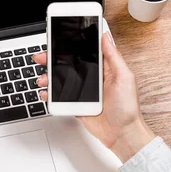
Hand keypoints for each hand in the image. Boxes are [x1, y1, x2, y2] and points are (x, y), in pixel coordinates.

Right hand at [35, 32, 154, 162]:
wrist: (121, 135)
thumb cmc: (127, 108)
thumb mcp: (124, 77)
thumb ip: (113, 56)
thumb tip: (106, 36)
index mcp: (104, 68)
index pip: (85, 51)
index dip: (71, 44)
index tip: (59, 39)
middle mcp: (92, 77)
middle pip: (68, 63)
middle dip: (53, 59)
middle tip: (43, 57)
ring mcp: (83, 91)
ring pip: (61, 79)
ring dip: (49, 77)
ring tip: (44, 79)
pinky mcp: (76, 103)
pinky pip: (60, 96)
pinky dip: (50, 94)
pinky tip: (47, 93)